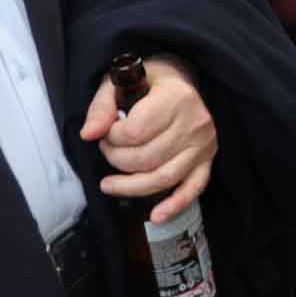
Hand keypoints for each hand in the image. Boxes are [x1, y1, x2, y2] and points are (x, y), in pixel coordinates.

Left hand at [80, 54, 216, 223]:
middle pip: (146, 158)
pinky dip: (174, 205)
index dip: (111, 138)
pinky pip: (192, 189)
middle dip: (116, 159)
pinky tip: (156, 216)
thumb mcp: (121, 81)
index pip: (136, 132)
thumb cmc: (150, 81)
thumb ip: (102, 107)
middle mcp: (194, 122)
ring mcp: (203, 144)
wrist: (183, 80)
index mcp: (176, 97)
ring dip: (131, 186)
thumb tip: (89, 134)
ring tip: (110, 184)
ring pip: (163, 178)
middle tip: (106, 149)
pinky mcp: (206, 160)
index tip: (105, 132)